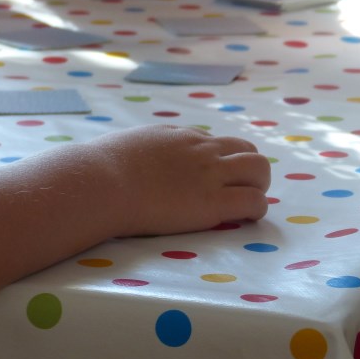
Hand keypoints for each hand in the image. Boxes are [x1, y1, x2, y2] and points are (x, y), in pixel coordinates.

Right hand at [52, 124, 271, 237]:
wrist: (101, 182)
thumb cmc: (100, 169)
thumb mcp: (126, 147)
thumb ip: (142, 153)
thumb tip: (129, 162)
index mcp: (180, 138)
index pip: (218, 143)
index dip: (223, 163)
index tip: (213, 182)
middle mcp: (202, 150)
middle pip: (248, 151)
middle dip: (250, 173)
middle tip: (237, 195)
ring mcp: (210, 174)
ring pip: (260, 169)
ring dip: (258, 188)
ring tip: (244, 207)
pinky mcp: (214, 202)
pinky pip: (254, 201)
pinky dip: (256, 210)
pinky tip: (244, 220)